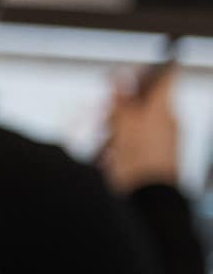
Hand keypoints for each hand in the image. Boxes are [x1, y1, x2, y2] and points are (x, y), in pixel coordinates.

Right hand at [100, 63, 181, 193]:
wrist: (149, 202)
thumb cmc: (138, 164)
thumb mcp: (123, 127)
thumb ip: (122, 101)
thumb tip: (120, 75)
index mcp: (164, 109)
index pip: (166, 76)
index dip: (147, 71)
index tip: (128, 74)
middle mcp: (168, 122)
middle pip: (144, 102)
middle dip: (121, 107)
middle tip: (104, 116)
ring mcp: (164, 140)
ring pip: (137, 123)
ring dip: (117, 129)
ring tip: (105, 143)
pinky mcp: (156, 157)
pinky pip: (137, 143)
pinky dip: (121, 146)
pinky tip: (111, 157)